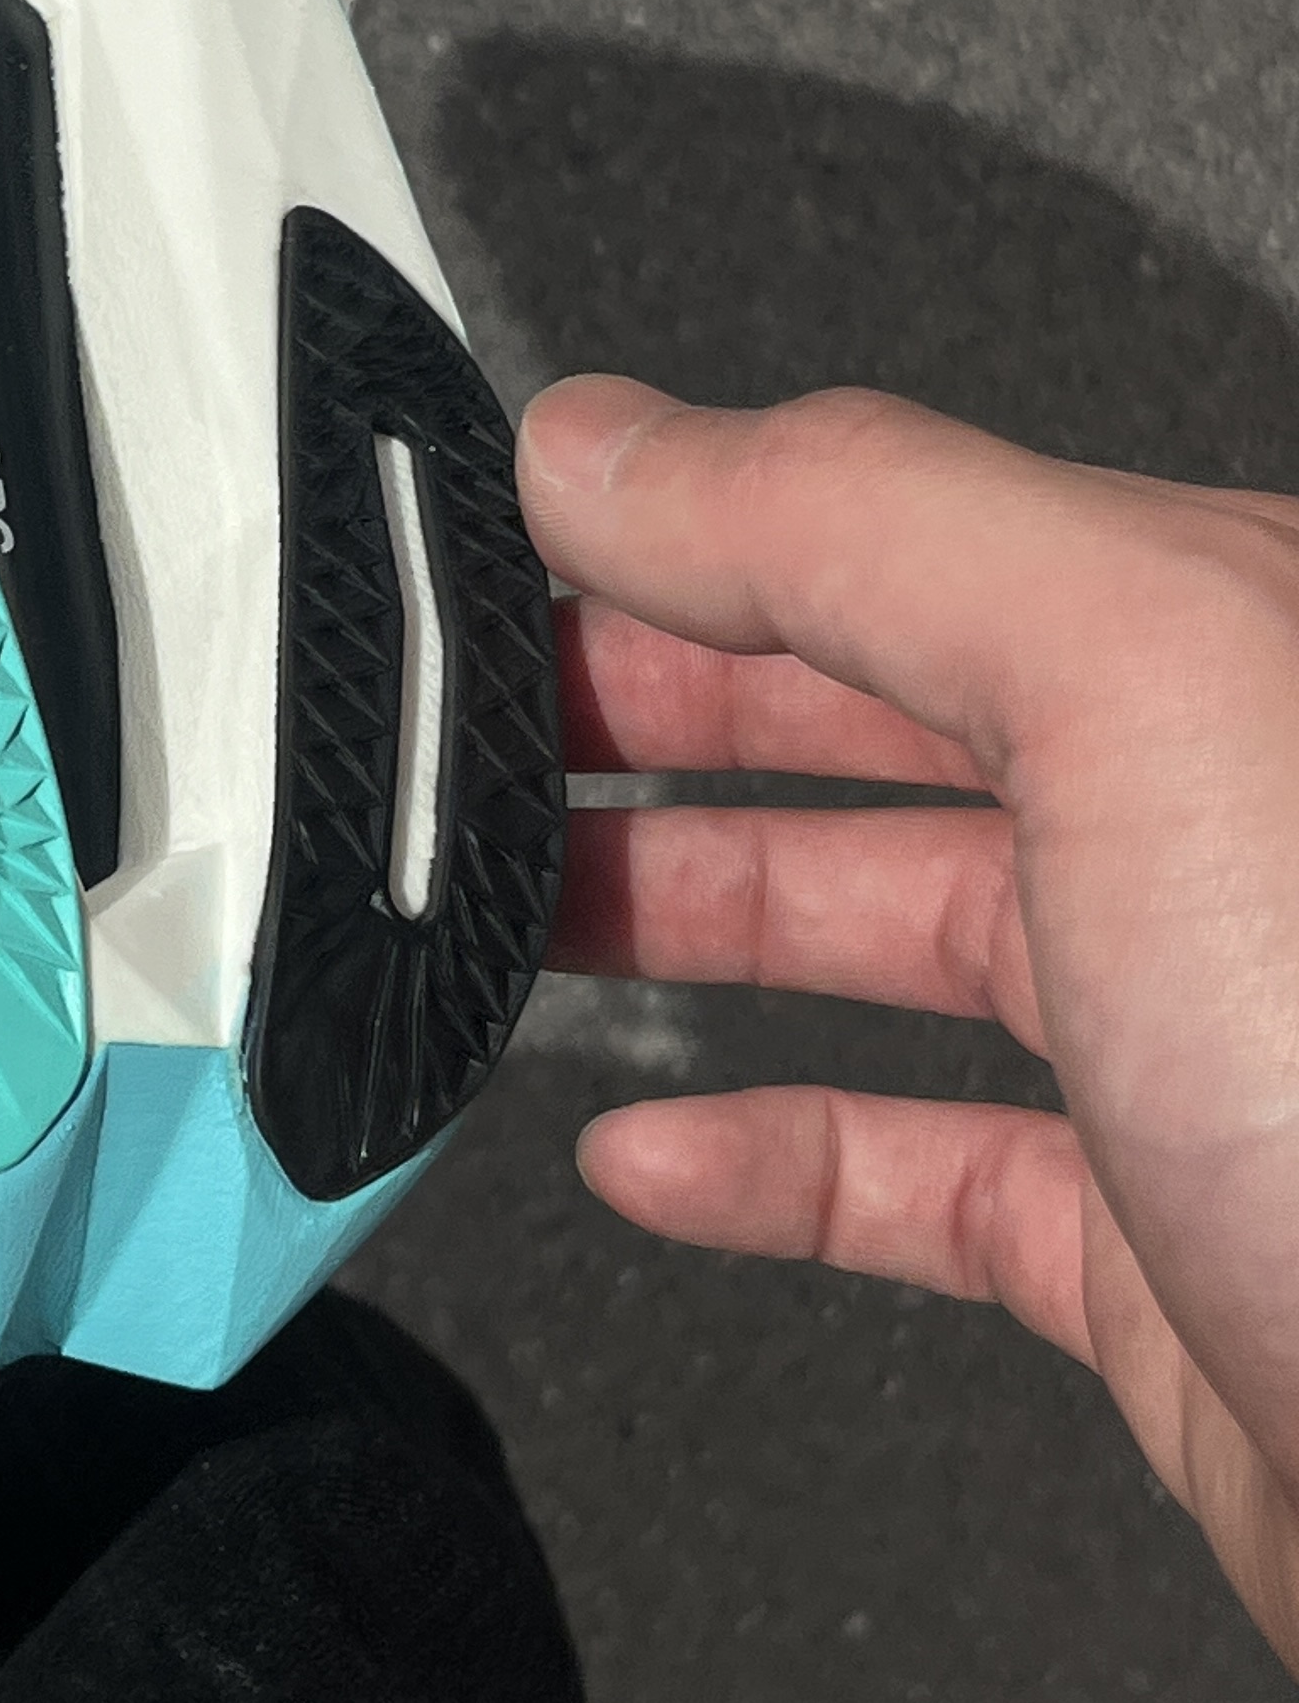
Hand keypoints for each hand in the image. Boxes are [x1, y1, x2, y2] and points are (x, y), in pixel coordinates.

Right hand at [519, 378, 1298, 1669]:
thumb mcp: (1142, 687)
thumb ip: (855, 521)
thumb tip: (609, 443)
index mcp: (1239, 640)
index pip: (903, 519)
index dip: (682, 521)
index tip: (502, 550)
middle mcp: (1237, 820)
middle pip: (886, 710)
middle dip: (655, 703)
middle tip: (479, 722)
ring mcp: (1214, 1047)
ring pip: (898, 927)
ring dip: (689, 909)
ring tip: (521, 912)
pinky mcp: (1183, 1260)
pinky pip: (931, 1173)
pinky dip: (770, 1156)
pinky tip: (658, 1156)